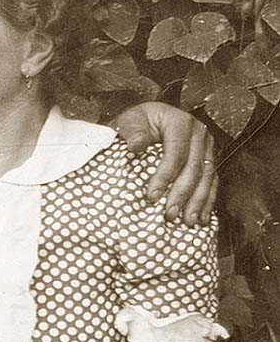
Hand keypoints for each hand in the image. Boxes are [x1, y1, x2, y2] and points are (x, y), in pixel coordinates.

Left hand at [111, 102, 216, 226]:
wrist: (145, 120)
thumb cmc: (136, 122)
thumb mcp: (129, 121)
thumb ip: (133, 132)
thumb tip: (136, 146)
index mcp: (180, 121)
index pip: (176, 153)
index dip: (165, 176)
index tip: (152, 196)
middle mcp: (198, 132)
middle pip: (194, 168)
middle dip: (182, 194)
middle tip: (170, 214)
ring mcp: (206, 146)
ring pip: (207, 177)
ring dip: (198, 202)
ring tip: (188, 221)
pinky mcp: (208, 157)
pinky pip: (212, 181)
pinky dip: (207, 200)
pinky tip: (202, 217)